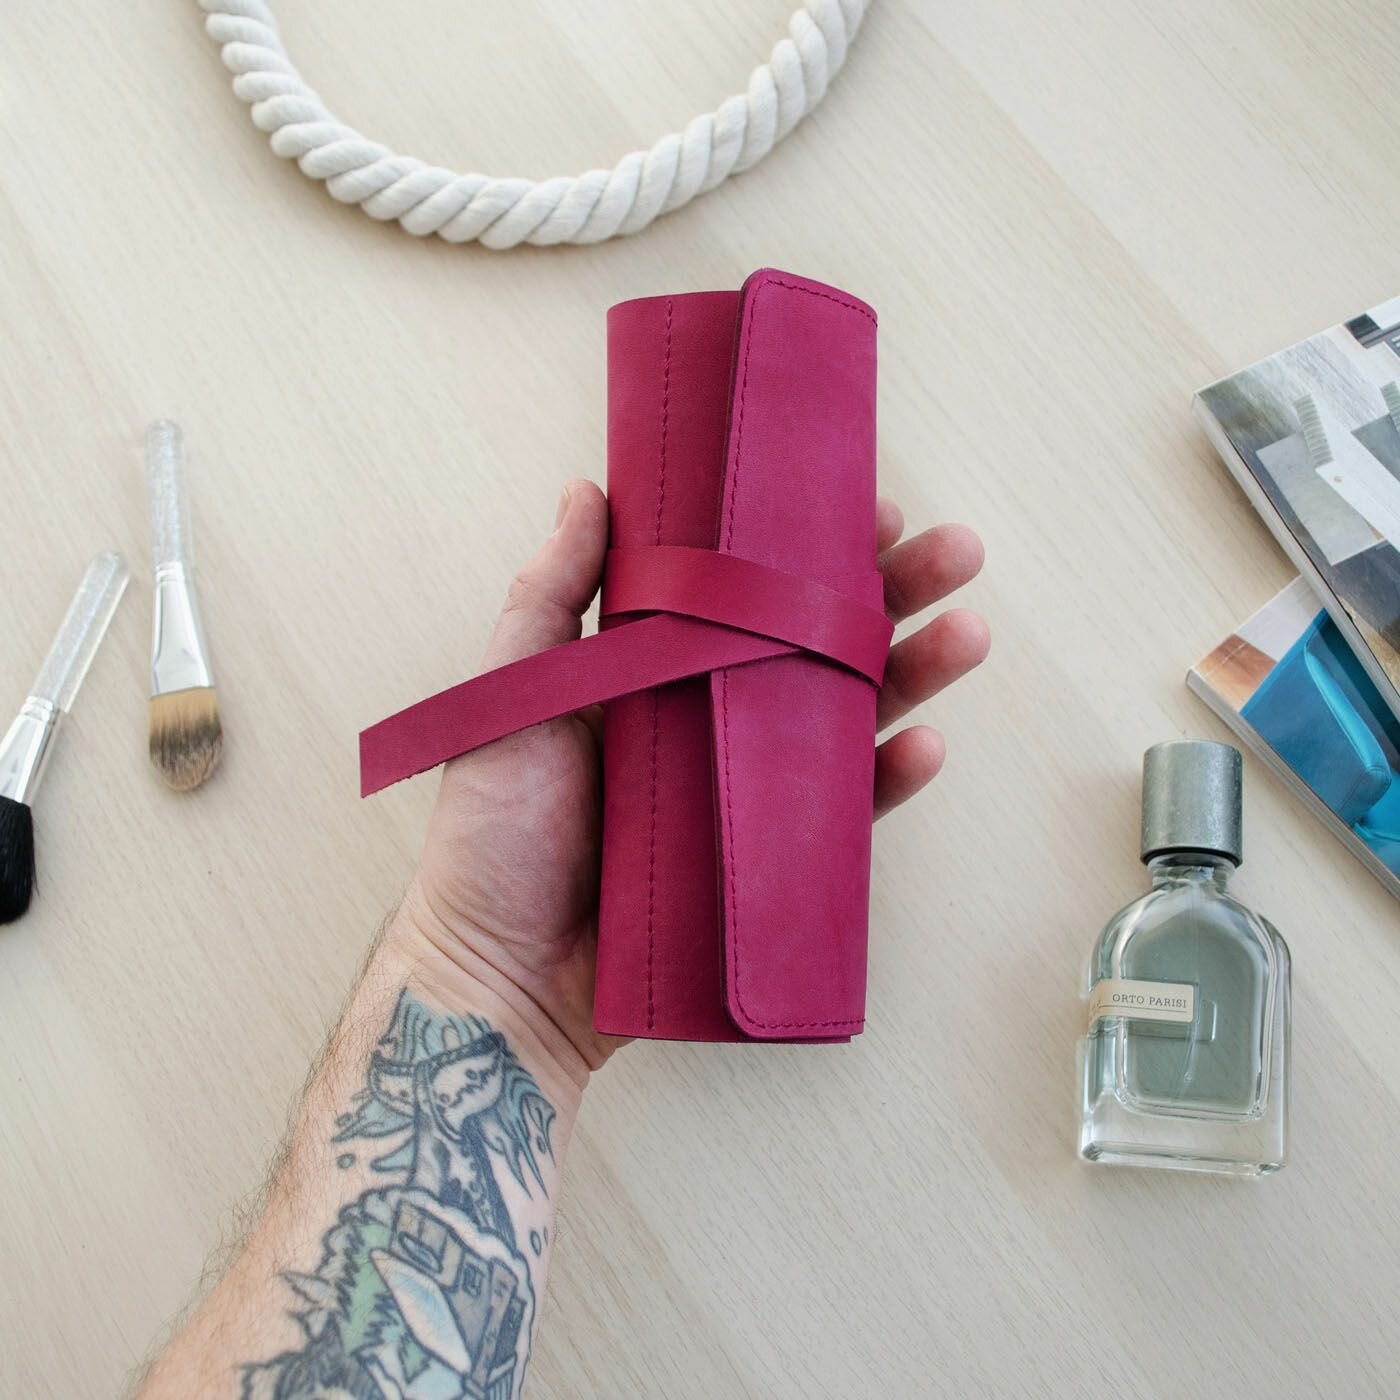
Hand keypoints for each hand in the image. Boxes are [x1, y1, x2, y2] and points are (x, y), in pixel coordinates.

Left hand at [398, 480, 987, 1079]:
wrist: (502, 975)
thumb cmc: (495, 835)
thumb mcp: (513, 695)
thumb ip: (549, 595)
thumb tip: (588, 488)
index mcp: (660, 668)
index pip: (752, 589)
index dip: (811, 546)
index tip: (866, 504)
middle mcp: (714, 717)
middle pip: (820, 641)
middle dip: (896, 593)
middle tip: (955, 551)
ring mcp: (747, 790)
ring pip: (850, 717)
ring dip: (917, 671)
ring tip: (967, 631)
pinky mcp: (770, 861)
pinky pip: (845, 815)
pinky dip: (890, 780)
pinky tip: (927, 744)